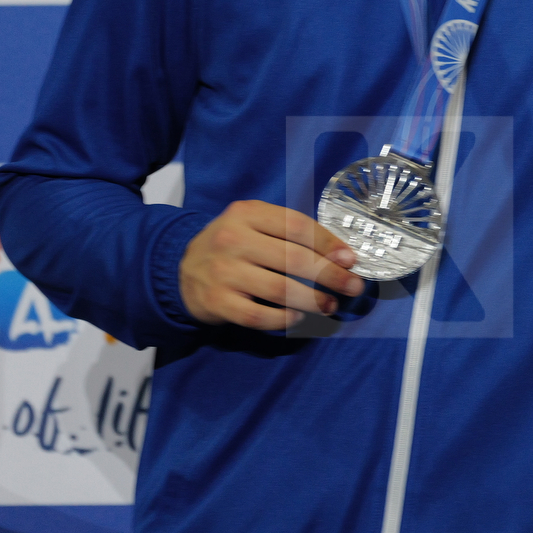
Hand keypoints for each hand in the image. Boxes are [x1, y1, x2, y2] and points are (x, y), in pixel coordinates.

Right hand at [178, 200, 364, 329]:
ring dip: (312, 300)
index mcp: (247, 213)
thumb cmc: (233, 244)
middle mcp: (232, 239)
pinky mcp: (215, 301)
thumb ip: (291, 232)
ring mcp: (222, 272)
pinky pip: (257, 315)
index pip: (297, 226)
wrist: (180, 268)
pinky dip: (282, 319)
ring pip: (279, 289)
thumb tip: (340, 255)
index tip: (351, 259)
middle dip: (330, 275)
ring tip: (330, 305)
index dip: (328, 244)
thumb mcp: (255, 223)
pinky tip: (297, 317)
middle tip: (353, 286)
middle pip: (293, 259)